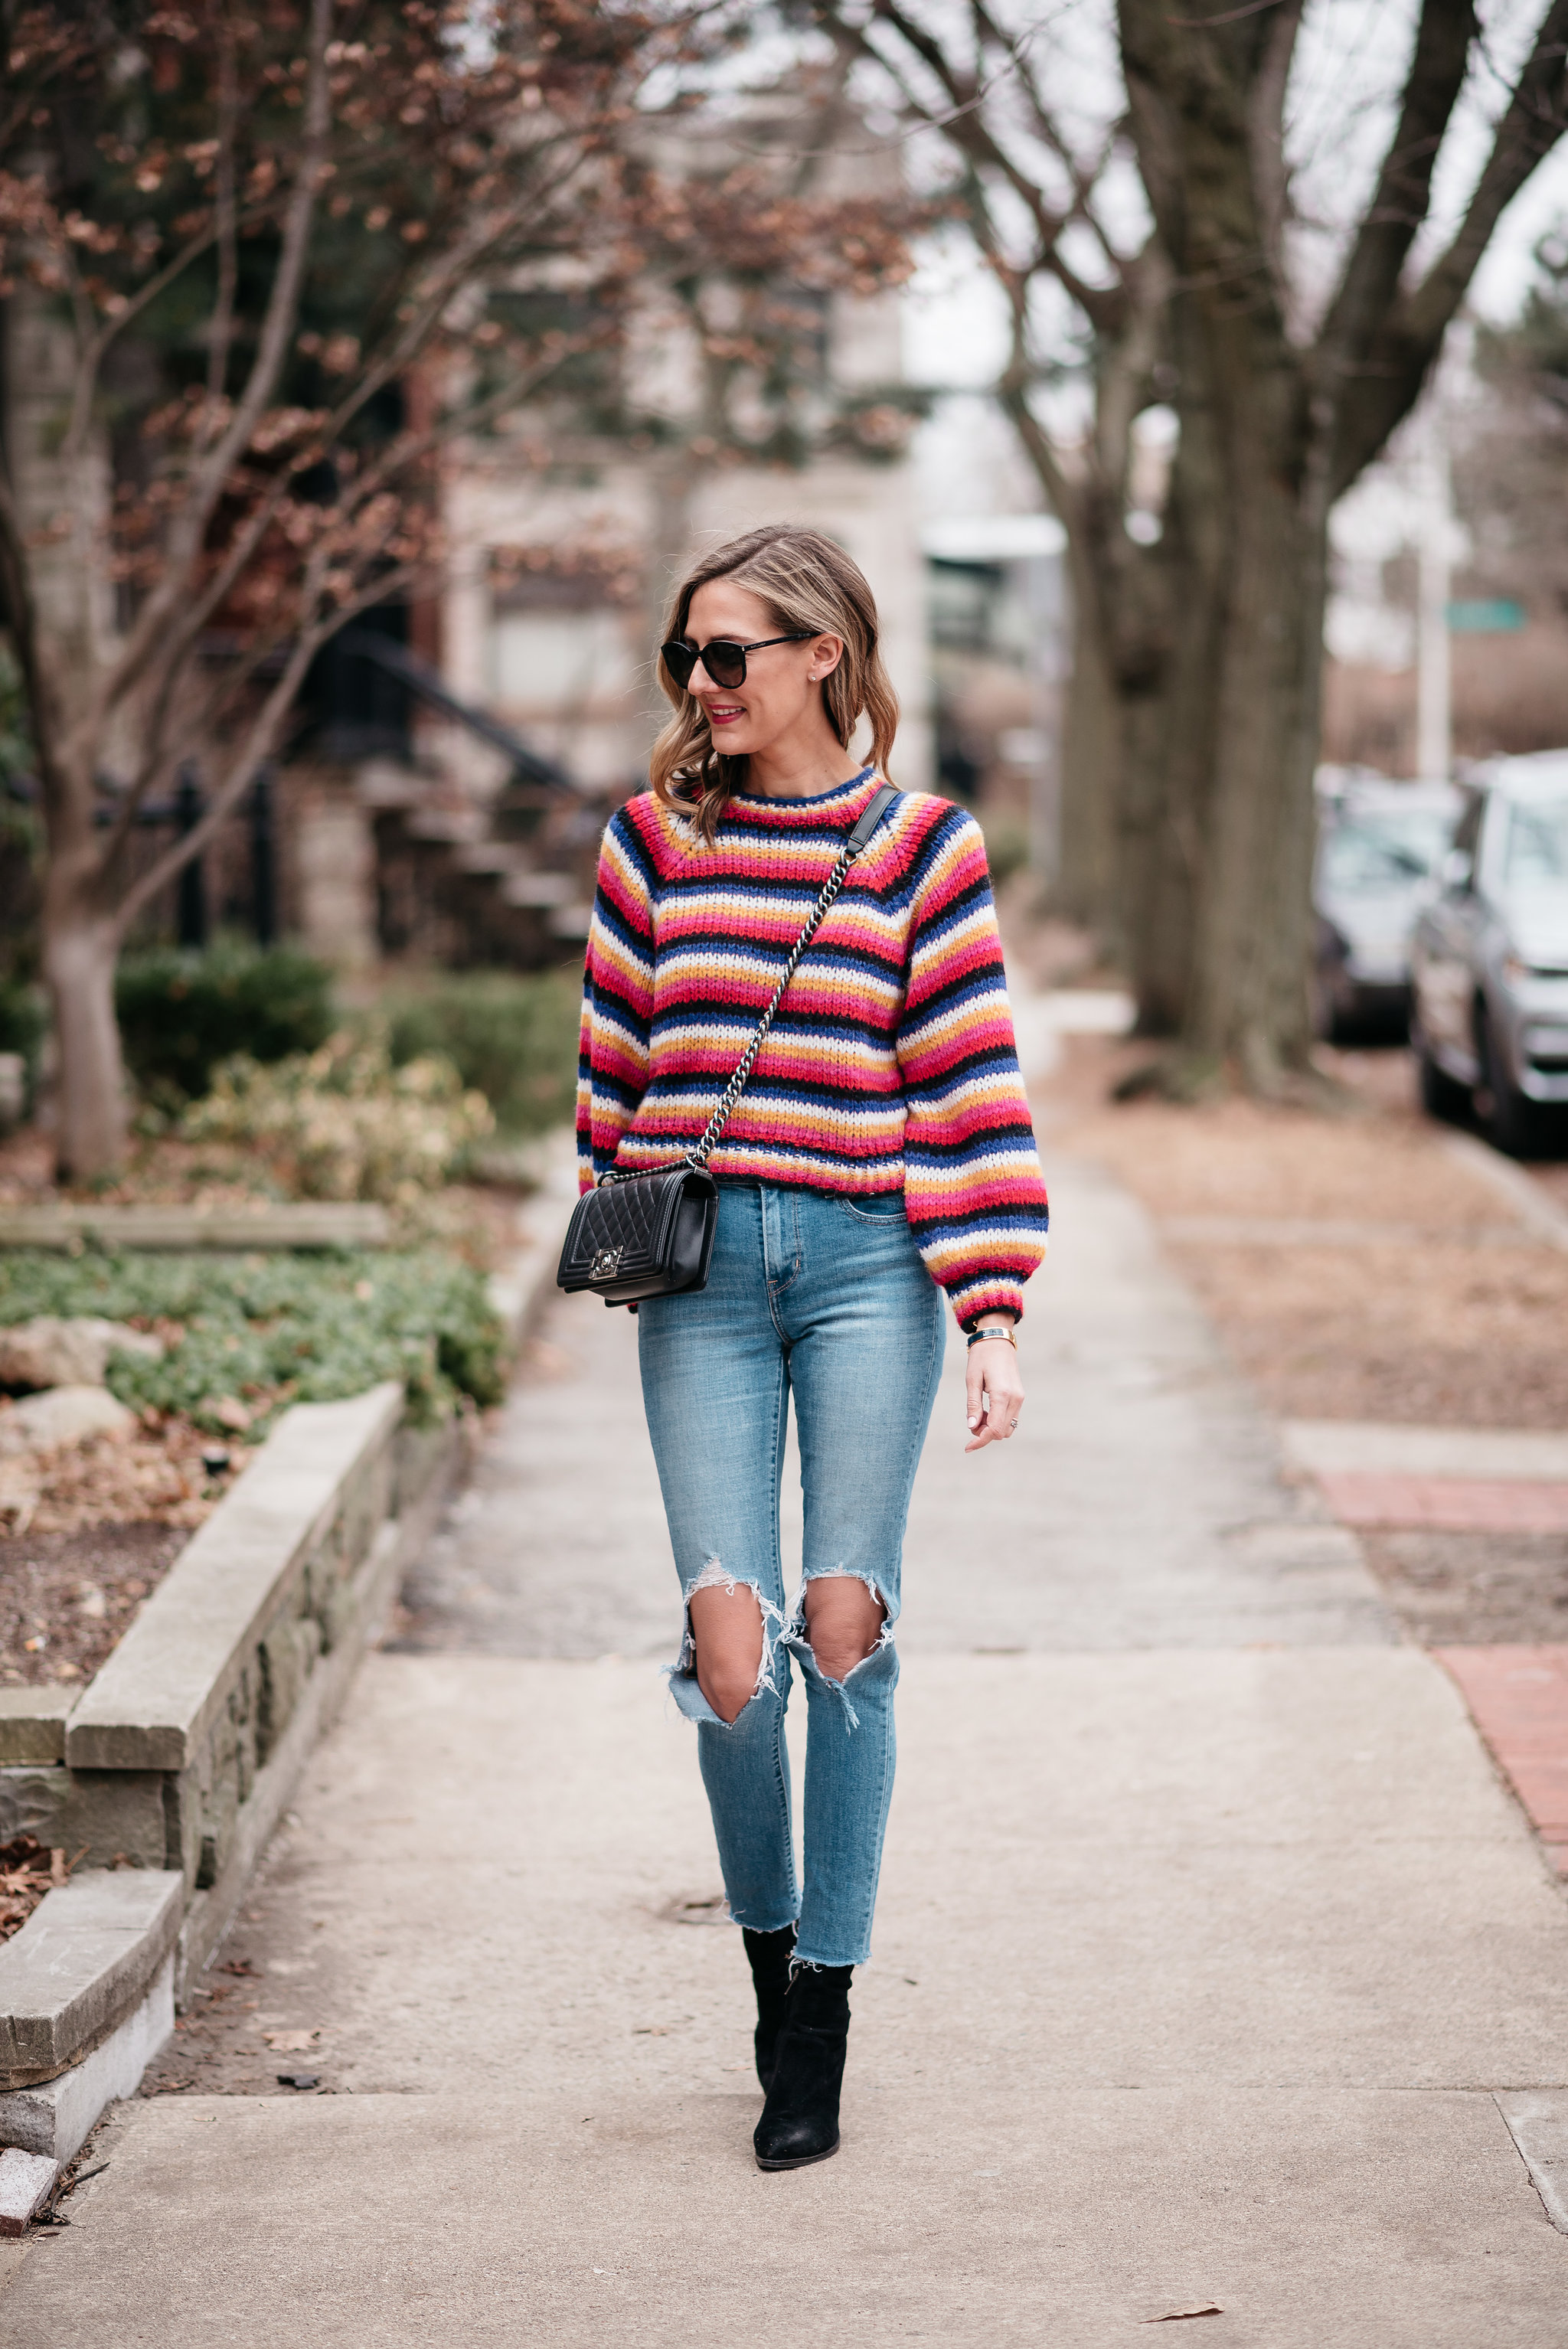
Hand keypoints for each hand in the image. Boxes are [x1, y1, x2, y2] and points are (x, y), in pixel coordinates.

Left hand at [965, 1321, 1022, 1452]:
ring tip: (978, 1414)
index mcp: (1003, 1395)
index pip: (995, 1429)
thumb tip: (972, 1427)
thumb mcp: (972, 1380)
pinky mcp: (1019, 1397)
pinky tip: (987, 1411)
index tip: (967, 1447)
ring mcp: (1020, 1398)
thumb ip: (973, 1405)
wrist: (997, 1340)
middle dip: (985, 1434)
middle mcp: (1015, 1399)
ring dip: (992, 1428)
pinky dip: (998, 1421)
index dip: (980, 1441)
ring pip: (1008, 1428)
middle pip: (1002, 1432)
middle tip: (971, 1421)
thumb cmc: (981, 1357)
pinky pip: (1010, 1418)